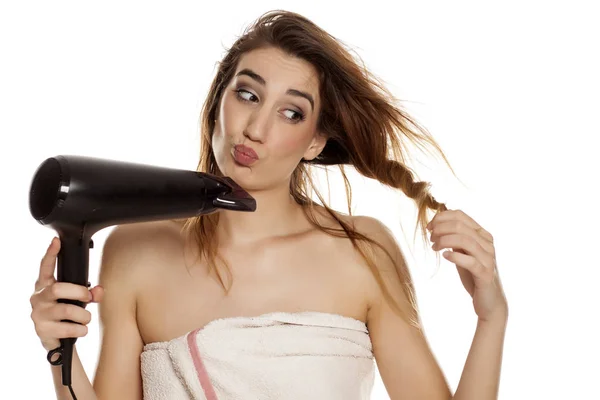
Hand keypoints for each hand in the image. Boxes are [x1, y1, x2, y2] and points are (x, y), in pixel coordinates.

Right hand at [30, 237, 104, 351]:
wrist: (57, 341)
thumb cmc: (67, 314)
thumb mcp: (78, 301)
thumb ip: (90, 293)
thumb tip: (98, 291)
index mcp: (46, 285)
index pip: (45, 267)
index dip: (50, 254)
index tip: (56, 241)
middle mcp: (38, 297)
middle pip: (59, 289)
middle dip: (80, 293)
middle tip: (88, 299)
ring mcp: (38, 314)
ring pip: (67, 310)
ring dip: (84, 316)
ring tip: (86, 320)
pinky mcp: (42, 330)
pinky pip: (68, 328)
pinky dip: (81, 329)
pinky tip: (81, 330)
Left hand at [427, 209, 507, 322]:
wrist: (489, 301)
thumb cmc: (473, 274)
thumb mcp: (463, 252)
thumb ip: (456, 238)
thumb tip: (439, 223)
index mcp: (482, 234)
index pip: (460, 215)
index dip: (441, 217)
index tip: (429, 226)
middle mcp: (488, 243)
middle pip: (460, 226)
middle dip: (440, 229)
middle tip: (430, 238)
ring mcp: (488, 258)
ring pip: (466, 240)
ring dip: (444, 240)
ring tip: (434, 247)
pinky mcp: (486, 274)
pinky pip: (470, 261)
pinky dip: (455, 256)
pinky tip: (445, 255)